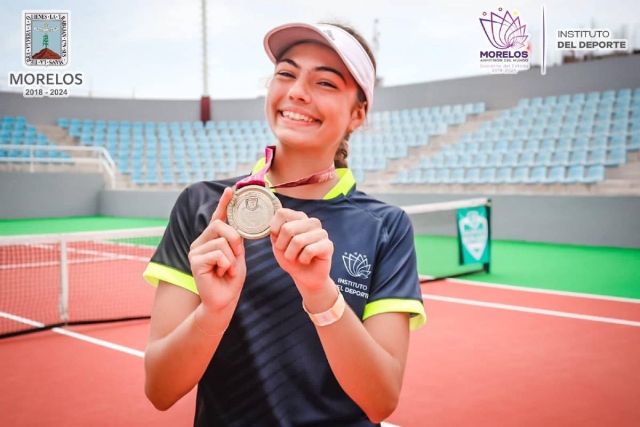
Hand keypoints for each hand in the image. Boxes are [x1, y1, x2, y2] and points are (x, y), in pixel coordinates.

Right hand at [188, 188, 245, 313]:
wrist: (224, 301)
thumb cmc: (231, 280)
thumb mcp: (237, 256)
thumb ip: (235, 240)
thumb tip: (237, 224)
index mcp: (211, 239)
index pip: (218, 218)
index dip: (223, 203)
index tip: (230, 190)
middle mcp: (201, 242)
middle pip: (221, 226)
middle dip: (235, 240)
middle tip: (237, 256)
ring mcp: (195, 251)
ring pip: (222, 242)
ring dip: (232, 259)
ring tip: (228, 270)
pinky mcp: (194, 261)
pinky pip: (218, 254)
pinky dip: (227, 265)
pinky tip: (222, 274)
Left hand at [270, 209, 332, 292]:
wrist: (305, 277)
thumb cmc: (291, 258)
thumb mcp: (278, 244)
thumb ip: (275, 231)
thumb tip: (275, 218)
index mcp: (299, 218)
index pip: (282, 213)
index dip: (274, 229)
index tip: (277, 240)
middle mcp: (311, 222)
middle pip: (287, 228)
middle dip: (282, 246)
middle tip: (287, 253)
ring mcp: (321, 232)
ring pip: (297, 241)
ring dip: (291, 255)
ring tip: (296, 258)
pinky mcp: (328, 245)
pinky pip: (309, 251)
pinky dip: (303, 259)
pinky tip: (307, 260)